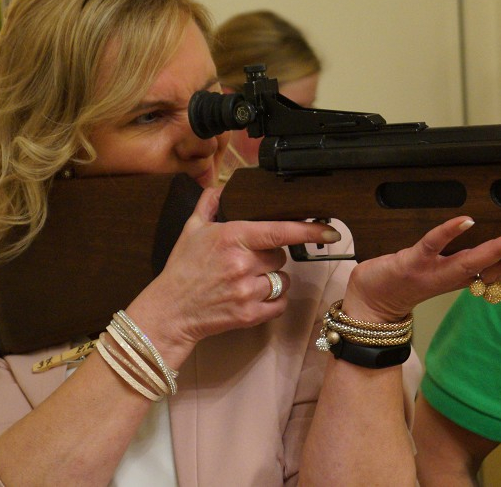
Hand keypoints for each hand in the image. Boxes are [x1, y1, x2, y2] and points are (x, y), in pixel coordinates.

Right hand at [127, 186, 340, 357]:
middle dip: (270, 257)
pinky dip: (273, 301)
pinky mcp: (250, 315)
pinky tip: (254, 297)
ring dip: (272, 280)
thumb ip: (209, 204)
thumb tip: (220, 186)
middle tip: (247, 261)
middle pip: (280, 256)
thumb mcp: (191, 230)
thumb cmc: (182, 270)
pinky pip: (280, 304)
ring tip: (247, 281)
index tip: (330, 229)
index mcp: (232, 238)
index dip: (308, 229)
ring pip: (282, 280)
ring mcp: (247, 291)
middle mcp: (242, 264)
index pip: (279, 231)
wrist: (170, 311)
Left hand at [342, 216, 500, 322]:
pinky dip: (449, 232)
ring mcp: (434, 271)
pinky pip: (433, 245)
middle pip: (496, 269)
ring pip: (470, 261)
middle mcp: (454, 277)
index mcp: (462, 277)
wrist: (371, 304)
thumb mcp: (437, 271)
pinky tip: (466, 220)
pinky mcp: (412, 262)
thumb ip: (458, 256)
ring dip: (496, 250)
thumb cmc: (404, 280)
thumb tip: (480, 230)